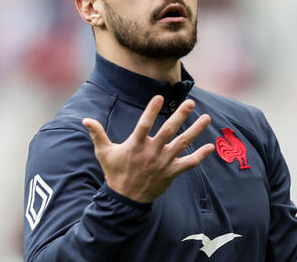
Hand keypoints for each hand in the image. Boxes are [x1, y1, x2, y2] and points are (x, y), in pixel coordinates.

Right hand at [82, 95, 214, 202]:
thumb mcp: (104, 153)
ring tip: (206, 118)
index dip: (151, 110)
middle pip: (169, 131)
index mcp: (136, 145)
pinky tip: (210, 147)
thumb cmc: (115, 173)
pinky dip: (200, 156)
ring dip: (195, 130)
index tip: (159, 96)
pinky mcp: (171, 173)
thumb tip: (85, 119)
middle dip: (181, 115)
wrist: (125, 200)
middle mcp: (152, 152)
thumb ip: (97, 134)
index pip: (144, 124)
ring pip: (182, 144)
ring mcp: (163, 162)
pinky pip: (188, 164)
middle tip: (191, 103)